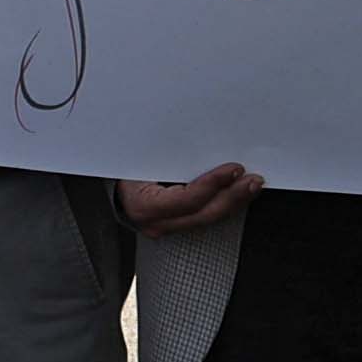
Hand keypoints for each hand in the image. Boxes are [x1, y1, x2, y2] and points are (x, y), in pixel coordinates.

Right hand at [120, 164, 258, 235]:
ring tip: (252, 186)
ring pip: (207, 219)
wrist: (107, 182)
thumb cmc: (121, 164)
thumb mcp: (137, 155)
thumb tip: (193, 132)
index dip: (213, 184)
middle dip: (233, 197)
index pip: (187, 199)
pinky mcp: (175, 227)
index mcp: (142, 205)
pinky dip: (223, 204)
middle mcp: (155, 223)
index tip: (234, 169)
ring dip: (233, 202)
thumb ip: (163, 151)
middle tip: (254, 180)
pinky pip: (204, 217)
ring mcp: (165, 229)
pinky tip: (238, 194)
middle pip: (204, 213)